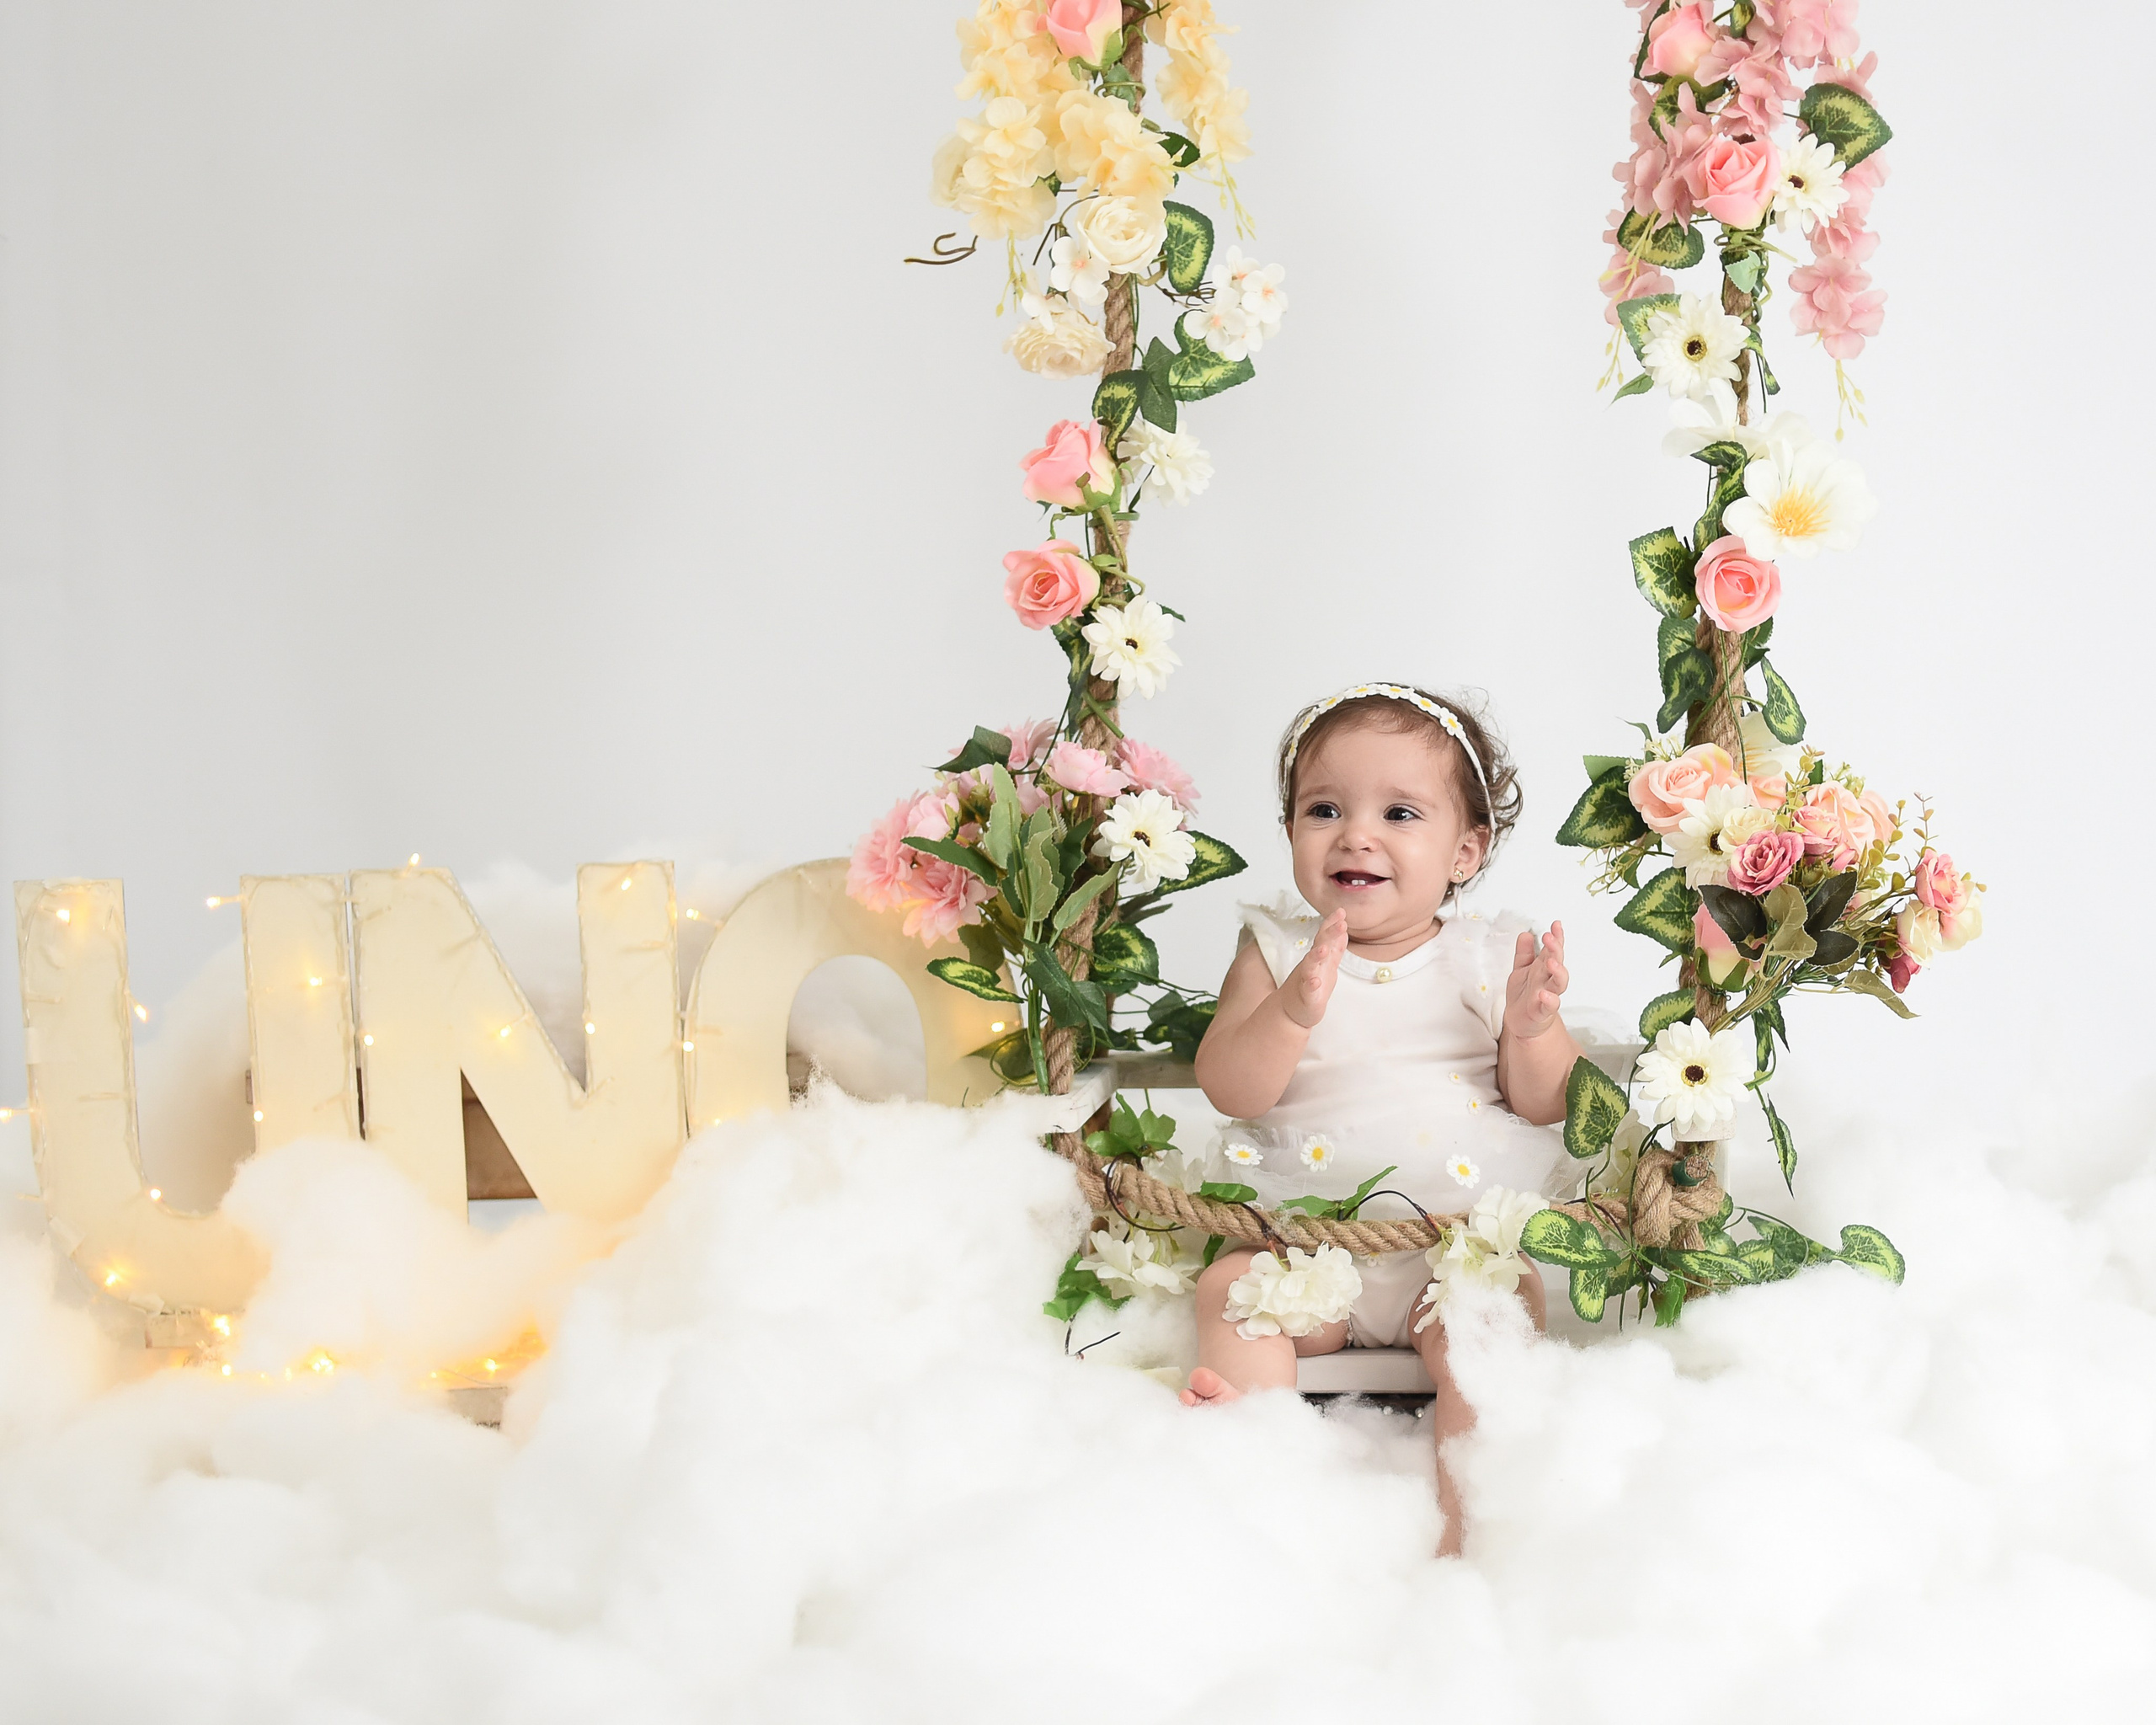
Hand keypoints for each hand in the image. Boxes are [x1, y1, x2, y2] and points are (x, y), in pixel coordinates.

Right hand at [1281, 910, 1346, 1028]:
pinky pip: (1308, 989)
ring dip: (1317, 956)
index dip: (1332, 923)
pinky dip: (1311, 984)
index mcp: (1319, 957)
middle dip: (1329, 933)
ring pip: (1310, 965)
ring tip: (1324, 949)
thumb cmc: (1311, 985)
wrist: (1292, 1010)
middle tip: (1341, 923)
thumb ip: (1335, 946)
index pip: (1325, 936)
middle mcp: (1312, 964)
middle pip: (1319, 945)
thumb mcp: (1327, 964)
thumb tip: (1343, 928)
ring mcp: (1307, 979)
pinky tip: (1315, 981)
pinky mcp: (1307, 996)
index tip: (1341, 911)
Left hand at [1505, 921, 1568, 1040]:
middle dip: (1556, 949)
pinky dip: (1549, 1000)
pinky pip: (1549, 1006)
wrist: (1520, 1022)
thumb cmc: (1523, 995)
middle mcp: (1548, 980)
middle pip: (1557, 962)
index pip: (1552, 950)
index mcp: (1543, 968)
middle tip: (1550, 937)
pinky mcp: (1543, 1012)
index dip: (1556, 937)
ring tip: (1551, 961)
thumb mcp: (1520, 970)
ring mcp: (1548, 995)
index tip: (1556, 924)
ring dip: (1558, 972)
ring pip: (1558, 983)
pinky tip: (1544, 994)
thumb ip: (1524, 953)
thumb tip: (1526, 934)